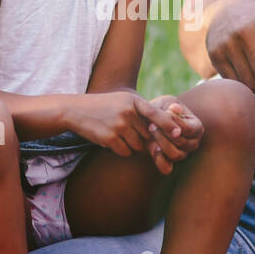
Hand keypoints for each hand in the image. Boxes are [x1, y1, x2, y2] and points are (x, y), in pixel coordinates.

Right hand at [66, 92, 181, 166]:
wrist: (76, 111)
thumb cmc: (104, 106)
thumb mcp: (123, 101)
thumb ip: (141, 112)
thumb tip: (161, 131)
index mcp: (132, 101)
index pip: (155, 113)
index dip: (167, 124)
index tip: (178, 133)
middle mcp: (127, 112)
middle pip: (148, 134)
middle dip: (145, 139)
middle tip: (131, 134)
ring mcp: (118, 126)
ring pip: (138, 145)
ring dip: (132, 145)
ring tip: (118, 134)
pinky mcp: (110, 138)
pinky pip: (125, 151)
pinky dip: (121, 150)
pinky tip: (110, 140)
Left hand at [143, 95, 203, 173]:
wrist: (148, 119)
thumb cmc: (161, 108)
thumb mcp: (166, 103)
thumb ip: (169, 106)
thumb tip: (174, 109)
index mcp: (197, 127)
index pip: (188, 129)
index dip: (174, 123)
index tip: (162, 114)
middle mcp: (193, 143)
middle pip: (182, 143)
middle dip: (165, 133)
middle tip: (152, 124)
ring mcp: (183, 154)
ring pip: (175, 155)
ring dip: (161, 143)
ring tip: (150, 131)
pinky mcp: (170, 162)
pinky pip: (167, 168)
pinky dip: (158, 160)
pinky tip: (151, 148)